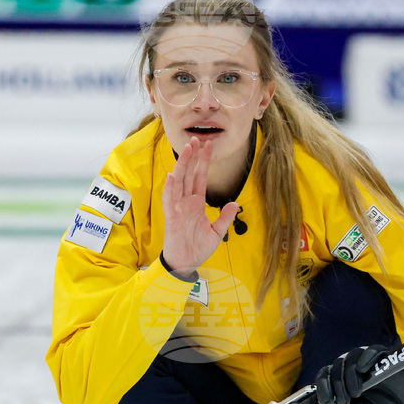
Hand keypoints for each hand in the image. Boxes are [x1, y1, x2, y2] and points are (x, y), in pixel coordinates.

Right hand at [161, 137, 237, 272]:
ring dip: (182, 165)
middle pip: (188, 174)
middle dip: (192, 156)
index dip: (203, 162)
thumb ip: (225, 217)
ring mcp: (177, 207)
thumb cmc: (197, 248)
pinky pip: (169, 199)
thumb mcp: (217, 232)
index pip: (200, 177)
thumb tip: (234, 203)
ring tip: (187, 149)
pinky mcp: (170, 216)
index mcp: (196, 203)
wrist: (185, 264)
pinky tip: (172, 175)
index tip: (208, 146)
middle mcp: (185, 202)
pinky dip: (170, 187)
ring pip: (179, 181)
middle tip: (197, 139)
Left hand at [314, 345, 403, 403]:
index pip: (325, 375)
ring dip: (348, 377)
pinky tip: (363, 370)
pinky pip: (369, 351)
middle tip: (345, 402)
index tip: (327, 403)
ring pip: (349, 359)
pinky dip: (364, 359)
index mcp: (342, 375)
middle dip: (336, 387)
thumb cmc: (383, 400)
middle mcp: (350, 363)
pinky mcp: (381, 353)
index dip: (322, 388)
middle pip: (335, 367)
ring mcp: (364, 357)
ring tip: (356, 394)